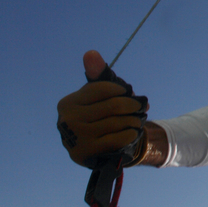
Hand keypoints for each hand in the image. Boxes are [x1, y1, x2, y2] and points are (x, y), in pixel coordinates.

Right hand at [56, 51, 148, 168]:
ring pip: (117, 122)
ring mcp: (77, 138)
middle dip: (132, 106)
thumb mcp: (98, 94)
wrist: (97, 149)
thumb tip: (91, 53)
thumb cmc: (98, 115)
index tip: (126, 93)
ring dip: (134, 120)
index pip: (101, 89)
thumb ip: (97, 74)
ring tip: (137, 120)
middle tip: (140, 108)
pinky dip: (130, 133)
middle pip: (113, 106)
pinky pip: (118, 138)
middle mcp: (68, 120)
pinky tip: (131, 132)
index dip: (120, 90)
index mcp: (68, 103)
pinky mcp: (88, 153)